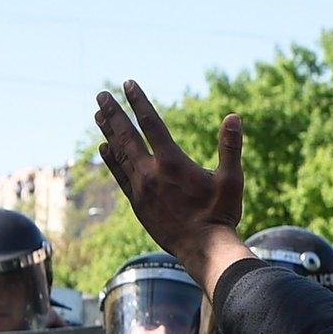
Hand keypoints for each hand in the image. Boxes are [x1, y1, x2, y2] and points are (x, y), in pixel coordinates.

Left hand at [94, 80, 254, 292]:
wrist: (204, 249)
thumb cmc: (221, 214)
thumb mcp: (232, 180)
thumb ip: (230, 147)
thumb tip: (234, 117)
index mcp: (173, 162)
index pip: (151, 123)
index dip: (139, 101)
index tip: (128, 84)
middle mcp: (152, 172)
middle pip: (127, 135)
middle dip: (114, 113)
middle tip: (101, 94)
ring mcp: (142, 188)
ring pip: (120, 154)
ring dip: (109, 132)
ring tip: (98, 115)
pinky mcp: (138, 203)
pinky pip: (120, 176)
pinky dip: (111, 160)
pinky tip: (104, 149)